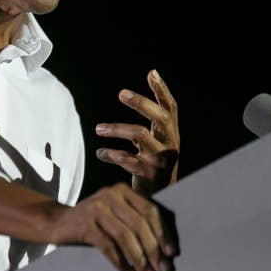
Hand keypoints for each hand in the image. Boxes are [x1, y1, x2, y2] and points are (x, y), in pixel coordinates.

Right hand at [49, 181, 178, 270]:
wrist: (59, 221)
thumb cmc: (94, 220)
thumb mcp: (115, 211)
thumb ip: (135, 218)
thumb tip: (164, 246)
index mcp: (122, 190)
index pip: (149, 210)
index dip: (163, 232)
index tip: (172, 252)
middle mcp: (110, 195)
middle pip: (139, 224)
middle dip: (154, 249)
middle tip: (163, 268)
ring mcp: (96, 208)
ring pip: (125, 236)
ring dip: (140, 259)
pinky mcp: (85, 224)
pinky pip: (109, 247)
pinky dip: (121, 263)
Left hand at [95, 69, 179, 195]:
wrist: (161, 198)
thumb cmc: (156, 161)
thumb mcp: (158, 139)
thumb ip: (154, 115)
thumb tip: (153, 74)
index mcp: (171, 134)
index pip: (171, 108)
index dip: (162, 90)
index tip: (152, 73)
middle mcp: (170, 144)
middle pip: (159, 118)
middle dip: (141, 103)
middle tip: (121, 93)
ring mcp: (159, 159)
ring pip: (139, 135)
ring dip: (116, 128)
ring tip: (98, 128)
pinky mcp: (147, 174)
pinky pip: (125, 159)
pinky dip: (110, 154)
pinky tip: (100, 152)